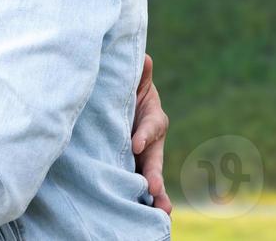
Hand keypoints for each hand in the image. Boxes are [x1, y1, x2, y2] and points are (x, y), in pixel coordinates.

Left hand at [132, 54, 171, 213]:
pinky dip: (141, 202)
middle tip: (153, 188)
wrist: (113, 105)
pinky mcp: (130, 170)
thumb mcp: (133, 80)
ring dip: (156, 195)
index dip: (145, 133)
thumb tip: (145, 58)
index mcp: (152, 118)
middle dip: (154, 174)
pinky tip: (144, 216)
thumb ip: (140, 72)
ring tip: (161, 211)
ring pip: (151, 178)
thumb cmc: (125, 89)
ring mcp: (142, 159)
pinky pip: (137, 187)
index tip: (136, 143)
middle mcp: (150, 142)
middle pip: (154, 159)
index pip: (151, 125)